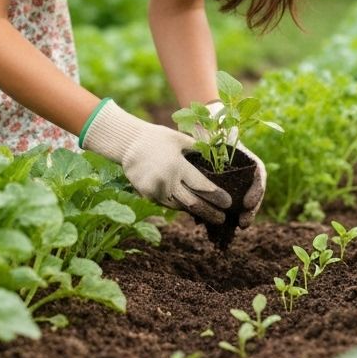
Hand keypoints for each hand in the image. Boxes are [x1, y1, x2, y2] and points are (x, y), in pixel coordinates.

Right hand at [81, 100, 230, 223]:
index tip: (228, 203)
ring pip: (179, 206)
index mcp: (178, 166)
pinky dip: (178, 205)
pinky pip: (166, 204)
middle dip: (210, 212)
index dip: (217, 196)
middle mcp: (167, 181)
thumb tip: (220, 152)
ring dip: (194, 211)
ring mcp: (155, 190)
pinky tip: (188, 207)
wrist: (128, 143)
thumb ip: (198, 147)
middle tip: (222, 219)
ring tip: (208, 214)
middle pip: (193, 203)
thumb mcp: (179, 138)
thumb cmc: (157, 138)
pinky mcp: (146, 195)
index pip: (202, 185)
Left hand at [200, 101, 264, 229]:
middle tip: (244, 223)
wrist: (207, 132)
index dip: (256, 192)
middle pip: (254, 194)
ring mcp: (236, 183)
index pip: (259, 177)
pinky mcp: (223, 190)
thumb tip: (212, 134)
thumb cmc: (216, 129)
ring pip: (242, 203)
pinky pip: (227, 204)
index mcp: (250, 161)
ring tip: (236, 227)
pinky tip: (218, 226)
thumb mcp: (219, 131)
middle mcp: (246, 174)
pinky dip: (226, 216)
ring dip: (241, 217)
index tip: (248, 204)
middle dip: (251, 211)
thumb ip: (219, 134)